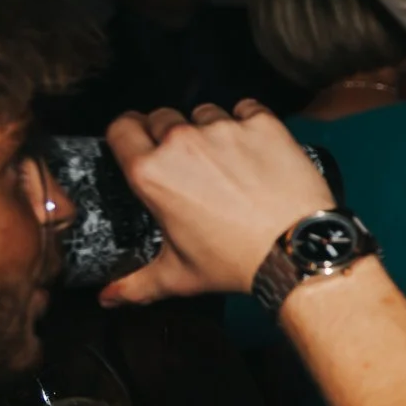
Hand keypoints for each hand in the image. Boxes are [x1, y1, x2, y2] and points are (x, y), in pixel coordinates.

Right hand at [98, 102, 336, 306]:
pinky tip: (255, 146)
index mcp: (150, 172)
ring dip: (209, 128)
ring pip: (204, 112)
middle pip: (162, 117)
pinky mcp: (263, 123)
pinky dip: (248, 121)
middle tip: (188, 161)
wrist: (298, 248)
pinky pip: (246, 108)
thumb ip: (135, 284)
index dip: (129, 133)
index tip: (140, 143)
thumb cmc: (236, 261)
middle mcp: (182, 142)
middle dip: (169, 134)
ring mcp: (224, 128)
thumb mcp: (178, 276)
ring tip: (226, 159)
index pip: (121, 127)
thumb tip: (107, 297)